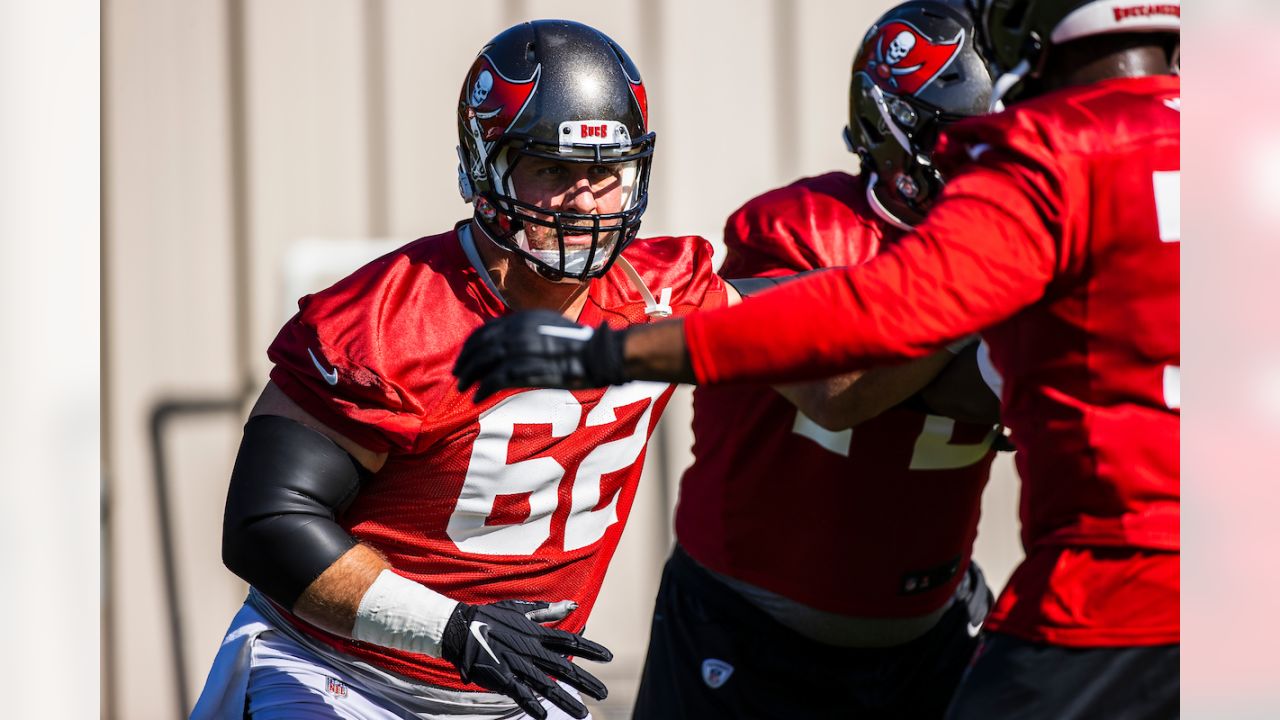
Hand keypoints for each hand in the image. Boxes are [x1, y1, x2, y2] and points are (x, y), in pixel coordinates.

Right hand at [439, 598, 612, 718]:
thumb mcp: (520, 609)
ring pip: (546, 684)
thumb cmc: (490, 617)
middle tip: (603, 693)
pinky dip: (531, 704)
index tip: (608, 657)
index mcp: (536, 633)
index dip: (590, 649)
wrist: (459, 628)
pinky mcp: (500, 676)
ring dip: (565, 699)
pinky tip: (543, 716)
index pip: (570, 640)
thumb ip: (547, 611)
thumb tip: (572, 605)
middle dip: (585, 681)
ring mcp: (516, 663)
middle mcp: (530, 649)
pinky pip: (519, 693)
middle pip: (563, 667)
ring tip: (582, 713)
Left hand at [453, 310, 627, 400]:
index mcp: (522, 319)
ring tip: (462, 388)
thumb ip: (528, 332)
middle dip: (465, 361)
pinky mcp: (525, 369)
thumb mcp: (550, 327)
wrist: (598, 355)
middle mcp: (516, 330)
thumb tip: (511, 344)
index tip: (464, 358)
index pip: (485, 330)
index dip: (470, 346)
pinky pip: (494, 380)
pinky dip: (482, 389)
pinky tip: (477, 398)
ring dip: (469, 376)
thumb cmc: (580, 345)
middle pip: (479, 346)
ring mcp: (519, 349)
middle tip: (458, 375)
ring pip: (482, 362)